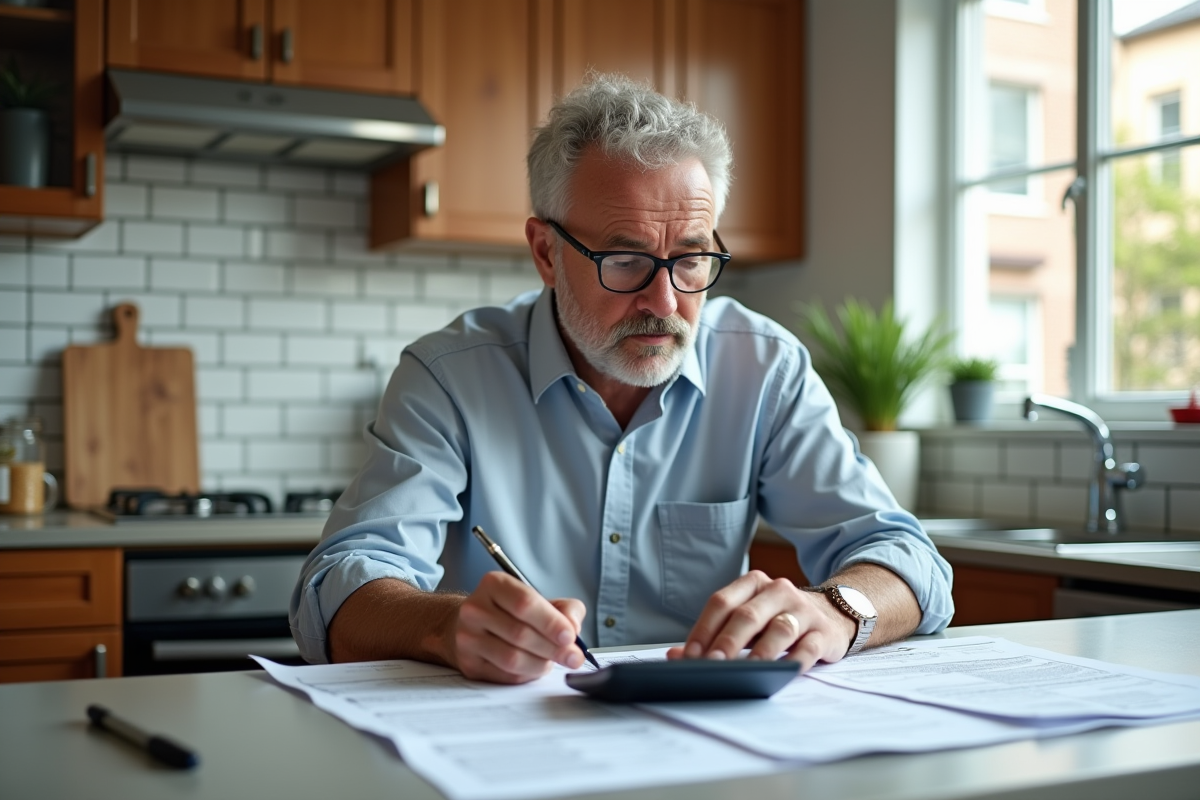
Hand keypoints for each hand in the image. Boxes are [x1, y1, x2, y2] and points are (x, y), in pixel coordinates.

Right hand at [453, 571, 586, 683]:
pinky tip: (534, 667)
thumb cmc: (509, 612)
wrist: (470, 626)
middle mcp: (475, 609)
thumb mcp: (538, 599)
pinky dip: (527, 674)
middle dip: (553, 649)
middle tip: (572, 657)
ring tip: (552, 661)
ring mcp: (467, 637)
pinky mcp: (468, 663)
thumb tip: (573, 628)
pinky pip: (505, 674)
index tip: (570, 636)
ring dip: (541, 664)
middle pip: (520, 633)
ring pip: (512, 658)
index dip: (551, 622)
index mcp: (494, 585)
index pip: (525, 603)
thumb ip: (564, 609)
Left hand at [666, 571, 855, 671]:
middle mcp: (778, 591)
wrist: (832, 614)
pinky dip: (794, 661)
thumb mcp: (747, 619)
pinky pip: (808, 647)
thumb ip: (713, 634)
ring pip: (779, 629)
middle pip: (747, 615)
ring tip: (745, 671)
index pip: (721, 602)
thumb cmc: (777, 619)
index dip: (703, 629)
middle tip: (712, 664)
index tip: (690, 655)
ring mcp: (803, 611)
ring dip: (759, 652)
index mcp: (753, 584)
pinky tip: (781, 673)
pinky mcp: (823, 632)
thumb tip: (676, 656)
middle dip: (727, 641)